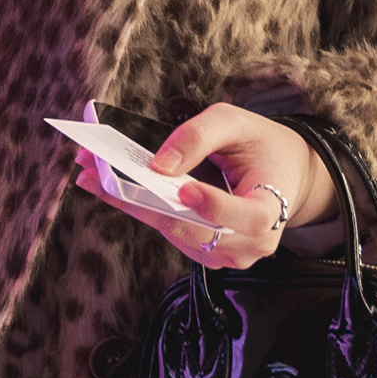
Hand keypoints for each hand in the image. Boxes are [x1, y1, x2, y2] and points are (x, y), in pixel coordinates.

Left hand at [72, 102, 324, 271]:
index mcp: (272, 209)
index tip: (184, 190)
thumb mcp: (236, 123)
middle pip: (196, 231)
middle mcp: (251, 243)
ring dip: (134, 207)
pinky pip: (170, 234)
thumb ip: (199, 136)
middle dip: (146, 203)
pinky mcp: (205, 254)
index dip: (215, 207)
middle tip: (103, 175)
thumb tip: (159, 165)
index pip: (248, 217)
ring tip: (94, 174)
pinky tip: (111, 188)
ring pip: (175, 235)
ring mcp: (228, 255)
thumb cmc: (260, 145)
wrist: (281, 173)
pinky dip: (140, 211)